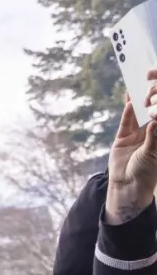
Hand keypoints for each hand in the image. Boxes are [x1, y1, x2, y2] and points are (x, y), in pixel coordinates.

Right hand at [106, 78, 156, 223]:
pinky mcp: (122, 139)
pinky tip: (130, 103)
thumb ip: (153, 137)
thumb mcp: (153, 154)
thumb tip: (154, 120)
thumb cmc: (147, 172)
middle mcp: (150, 134)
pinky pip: (126, 123)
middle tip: (151, 87)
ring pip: (137, 116)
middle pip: (150, 114)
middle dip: (151, 101)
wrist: (129, 186)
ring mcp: (136, 136)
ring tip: (138, 88)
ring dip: (138, 103)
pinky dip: (127, 114)